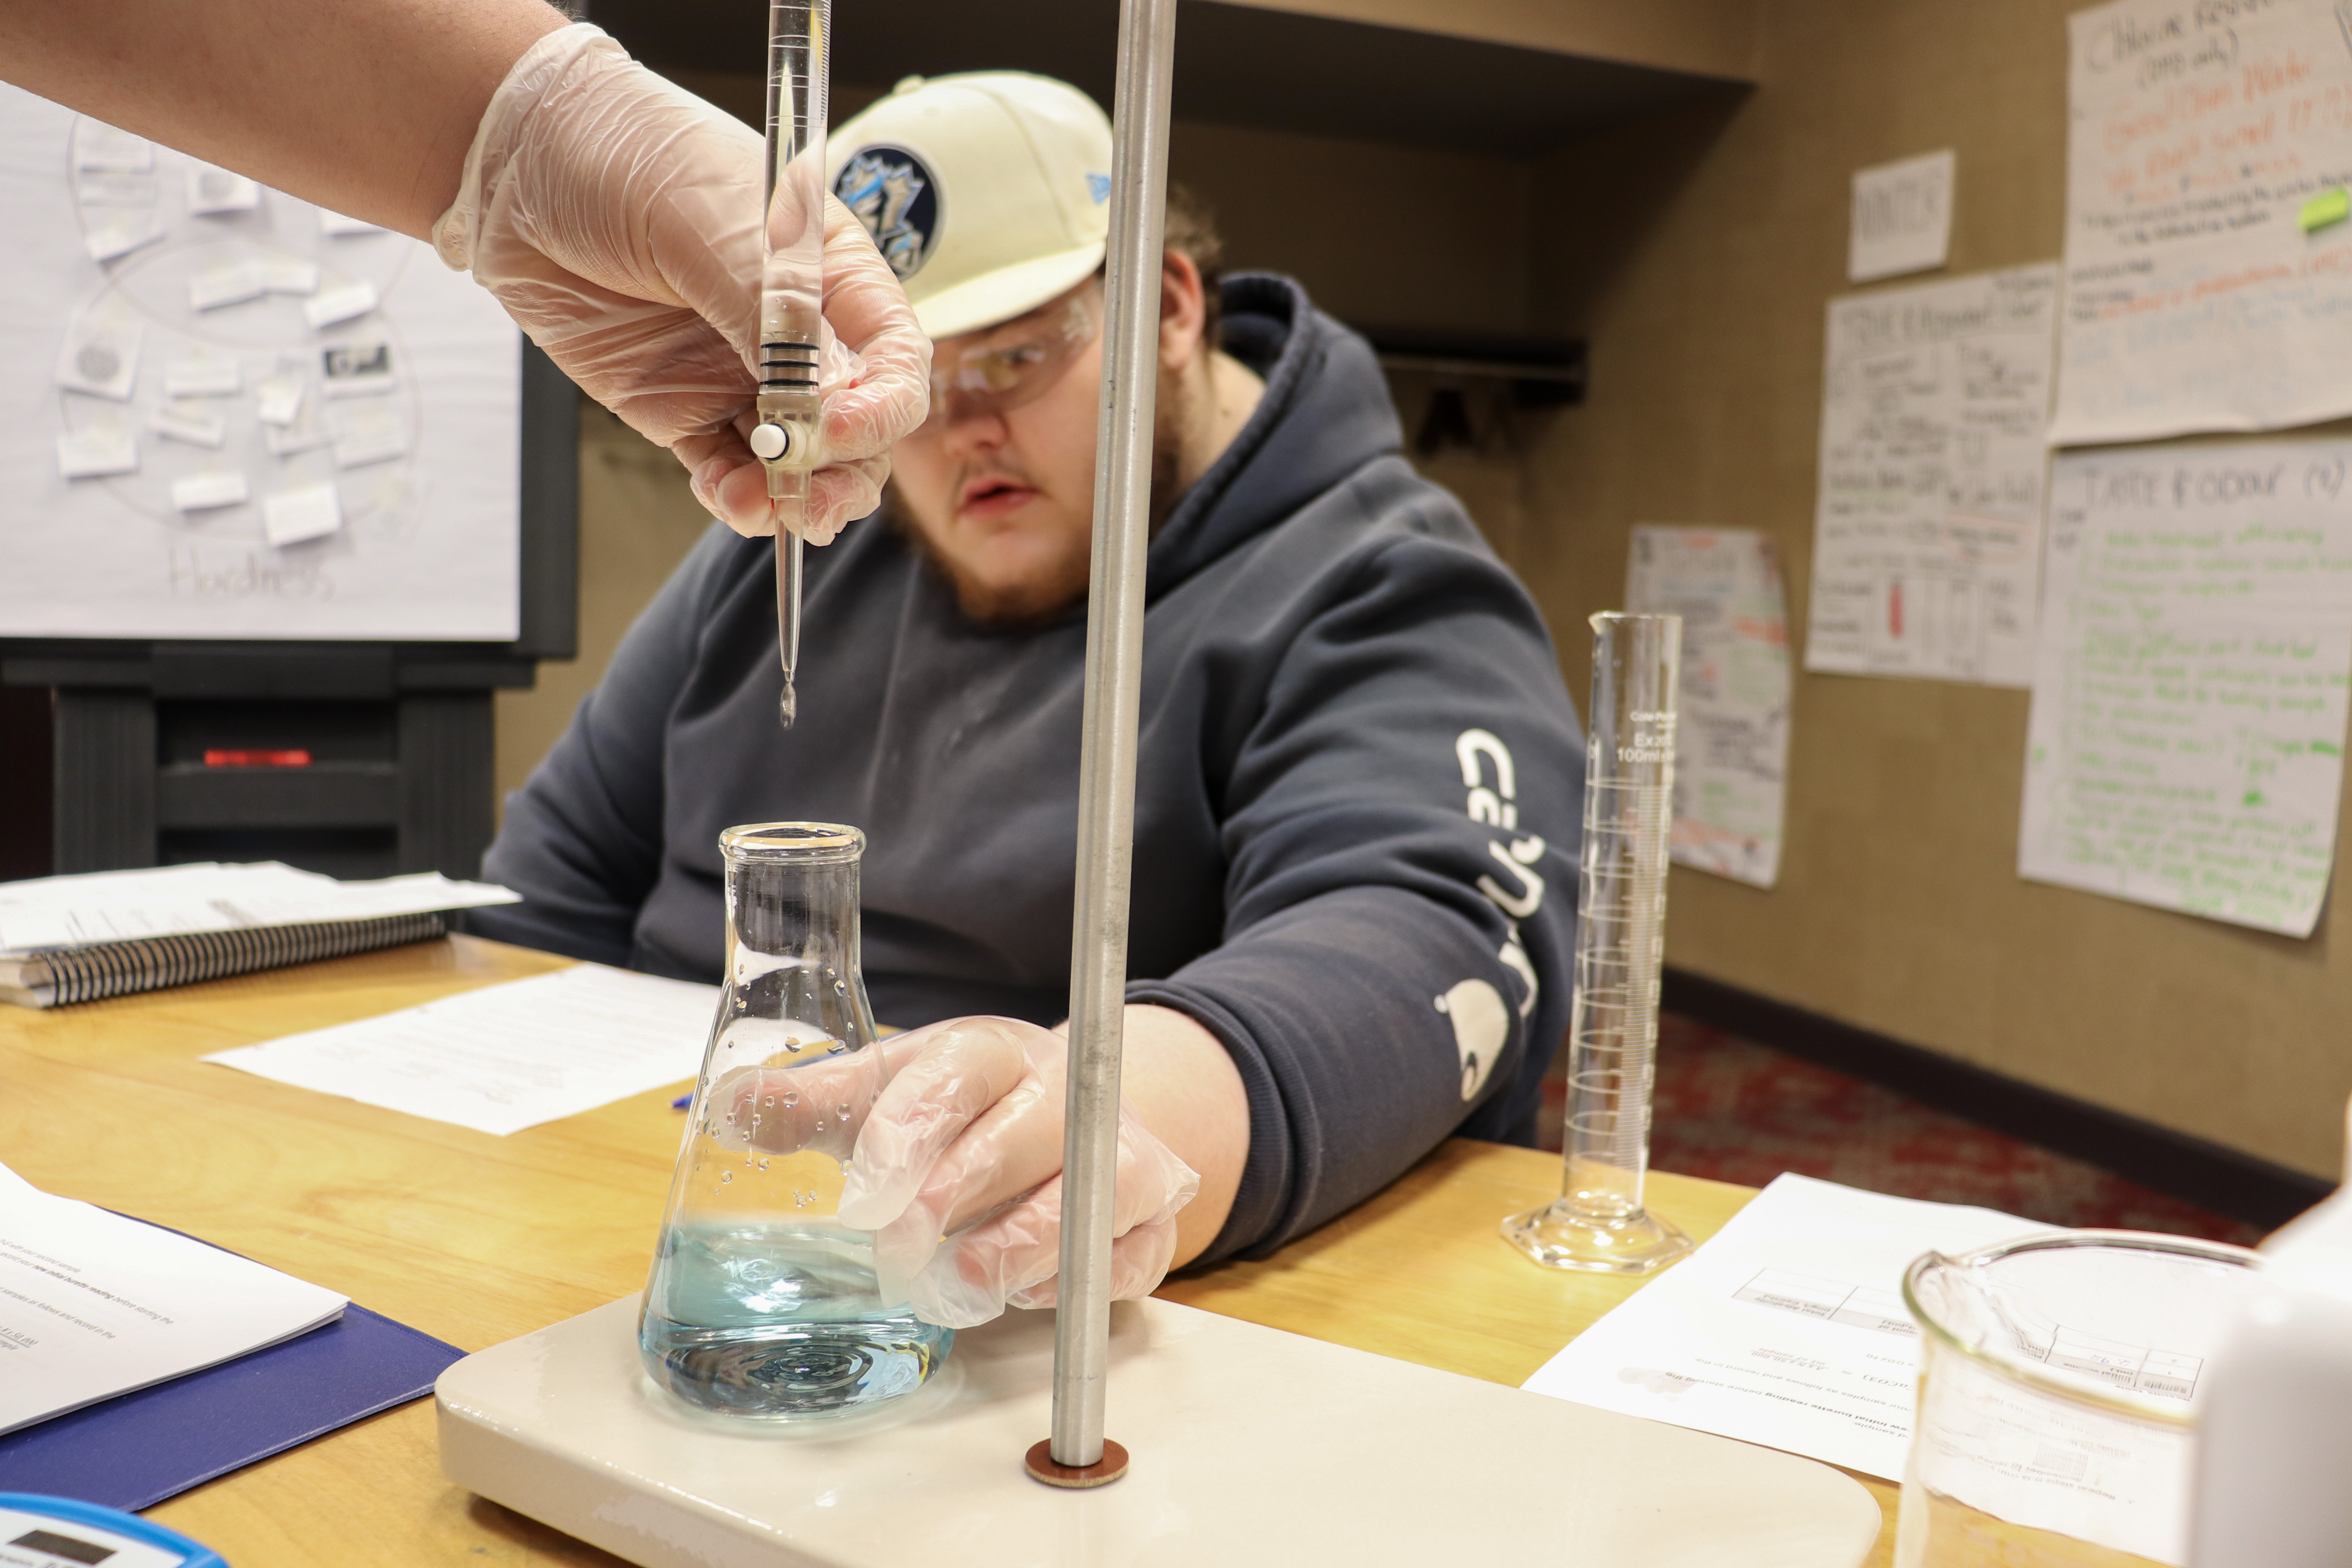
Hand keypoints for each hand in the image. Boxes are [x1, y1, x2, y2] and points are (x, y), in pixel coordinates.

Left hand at [433, 24, 929, 542]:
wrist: (518, 163)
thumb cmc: (627, 156)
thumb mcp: (711, 222)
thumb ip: (771, 313)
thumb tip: (831, 397)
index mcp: (832, 274)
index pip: (893, 357)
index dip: (883, 404)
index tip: (839, 428)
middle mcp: (797, 333)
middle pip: (858, 425)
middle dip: (847, 469)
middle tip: (812, 494)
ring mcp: (741, 376)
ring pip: (799, 461)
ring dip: (794, 494)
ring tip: (767, 504)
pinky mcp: (685, 408)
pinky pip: (729, 470)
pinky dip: (736, 495)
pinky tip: (727, 496)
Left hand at [835, 1016, 1199, 1329]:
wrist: (1069, 1121)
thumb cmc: (966, 1113)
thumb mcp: (889, 1094)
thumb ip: (819, 1104)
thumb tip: (733, 1109)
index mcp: (995, 1052)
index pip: (962, 1071)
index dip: (912, 1126)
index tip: (868, 1184)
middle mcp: (1069, 1093)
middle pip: (1030, 1131)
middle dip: (960, 1192)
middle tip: (899, 1245)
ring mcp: (1123, 1153)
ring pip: (1092, 1194)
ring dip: (1022, 1243)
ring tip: (961, 1281)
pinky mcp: (1152, 1219)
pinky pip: (1131, 1254)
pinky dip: (1079, 1281)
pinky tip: (1024, 1292)